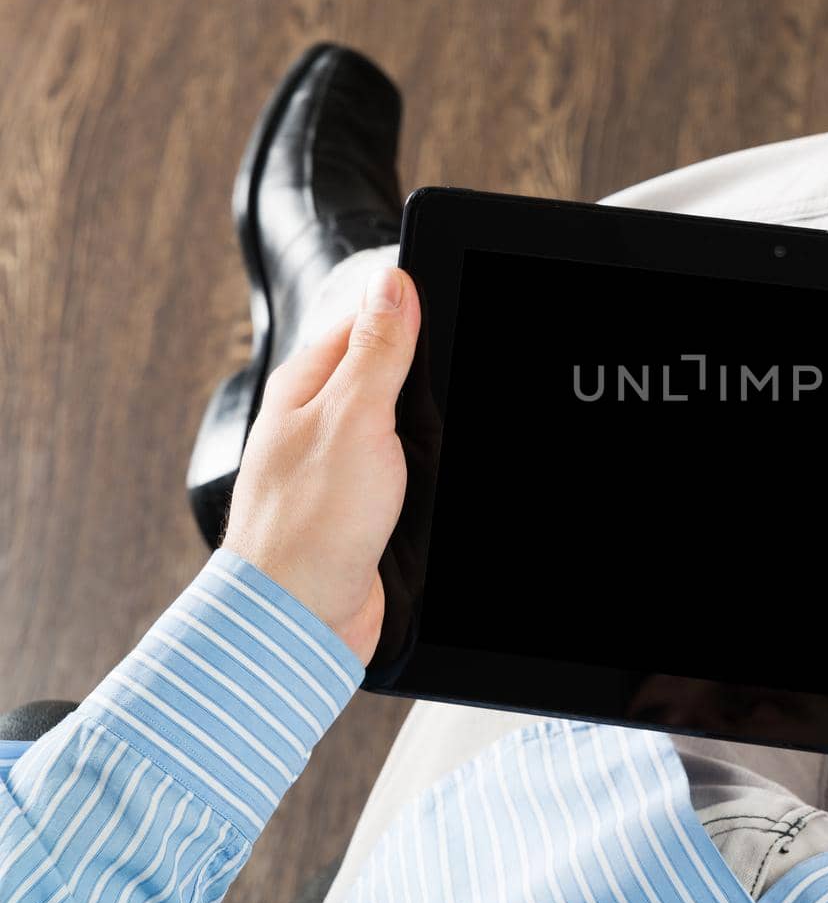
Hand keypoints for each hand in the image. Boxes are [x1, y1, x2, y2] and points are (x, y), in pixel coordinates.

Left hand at [222, 267, 420, 663]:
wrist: (300, 618)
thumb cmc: (309, 526)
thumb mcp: (355, 418)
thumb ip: (378, 351)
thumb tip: (393, 283)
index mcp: (306, 386)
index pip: (367, 323)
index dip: (413, 318)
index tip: (452, 320)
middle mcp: (318, 422)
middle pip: (391, 374)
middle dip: (429, 382)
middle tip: (453, 396)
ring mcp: (340, 465)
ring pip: (403, 427)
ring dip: (430, 434)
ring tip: (443, 446)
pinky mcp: (362, 506)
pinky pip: (405, 472)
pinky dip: (427, 473)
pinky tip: (439, 482)